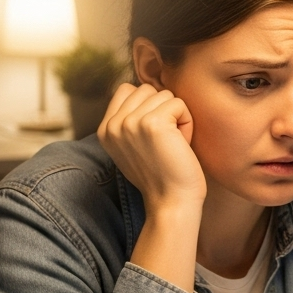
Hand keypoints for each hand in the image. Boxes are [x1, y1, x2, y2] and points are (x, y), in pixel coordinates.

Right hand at [98, 82, 205, 211]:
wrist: (172, 203)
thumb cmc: (163, 177)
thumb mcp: (134, 147)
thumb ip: (130, 120)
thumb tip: (145, 90)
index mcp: (105, 129)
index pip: (127, 89)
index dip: (149, 106)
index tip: (155, 137)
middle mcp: (113, 124)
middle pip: (147, 89)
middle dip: (163, 111)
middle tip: (166, 142)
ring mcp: (130, 123)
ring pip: (163, 94)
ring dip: (177, 118)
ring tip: (173, 145)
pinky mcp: (152, 123)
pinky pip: (178, 103)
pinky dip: (187, 122)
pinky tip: (181, 145)